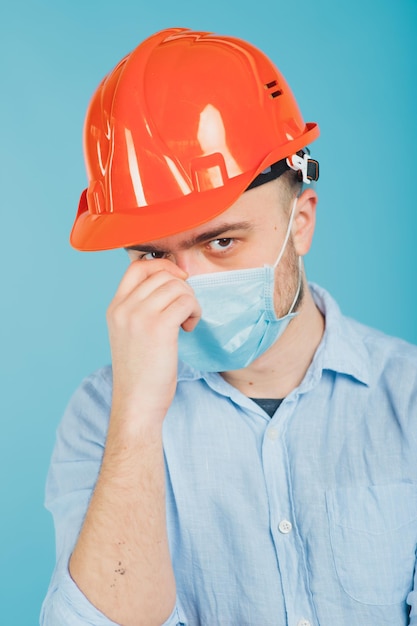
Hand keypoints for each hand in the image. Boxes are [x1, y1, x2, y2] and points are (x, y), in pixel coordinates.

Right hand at [107, 259, 200, 423]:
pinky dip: (194, 312)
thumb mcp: (129, 334)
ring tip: (187, 322)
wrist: (137, 403)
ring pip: (177, 286)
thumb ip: (140, 309)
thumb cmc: (140, 374)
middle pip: (162, 274)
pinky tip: (188, 329)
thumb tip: (171, 285)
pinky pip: (186, 301)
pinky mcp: (158, 327)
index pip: (137, 267)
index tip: (178, 280)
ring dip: (190, 301)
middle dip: (182, 288)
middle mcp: (124, 308)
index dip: (162, 266)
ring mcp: (139, 316)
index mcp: (115, 308)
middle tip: (184, 311)